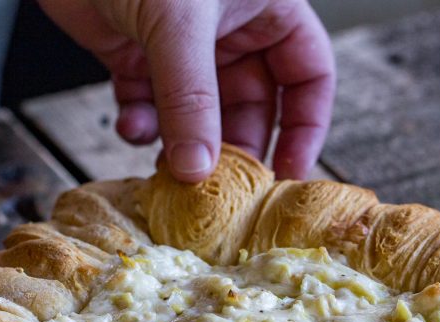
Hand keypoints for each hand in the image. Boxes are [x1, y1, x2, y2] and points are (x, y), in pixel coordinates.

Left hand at [39, 0, 334, 181]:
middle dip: (232, 146)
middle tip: (221, 185)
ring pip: (197, 115)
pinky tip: (130, 124)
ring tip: (170, 168)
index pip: (309, 76)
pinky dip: (140, 124)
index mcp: (266, 10)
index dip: (305, 127)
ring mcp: (182, 48)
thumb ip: (191, 99)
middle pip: (250, 108)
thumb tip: (197, 167)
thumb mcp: (179, 24)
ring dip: (182, 144)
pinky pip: (149, 107)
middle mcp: (229, 31)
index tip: (287, 173)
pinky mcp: (137, 58)